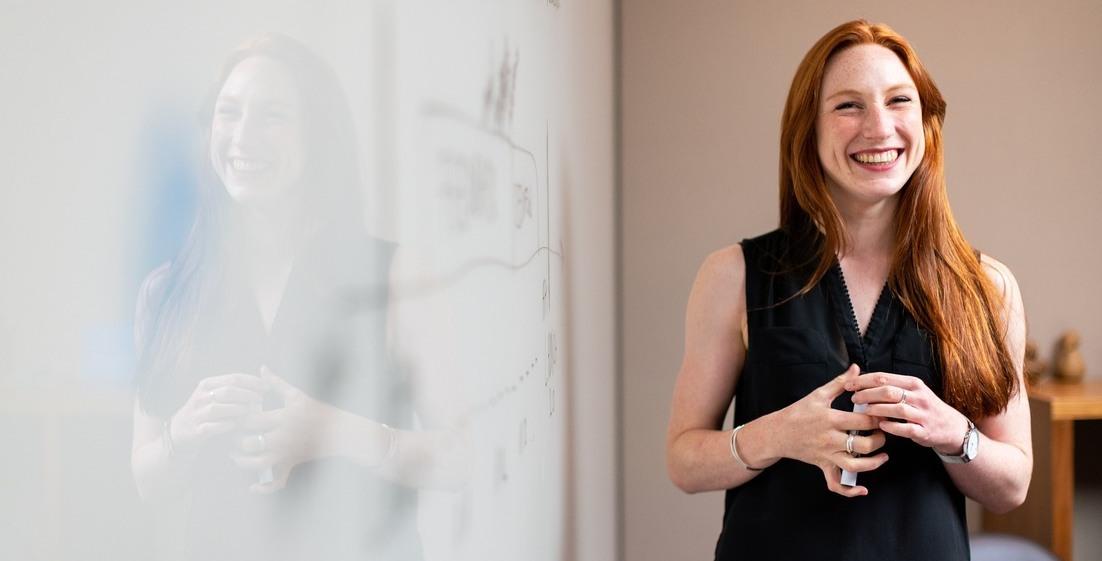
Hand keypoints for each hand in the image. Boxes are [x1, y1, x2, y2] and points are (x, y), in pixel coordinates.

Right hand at [169, 373, 266, 456]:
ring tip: (250, 412)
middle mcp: (200, 397)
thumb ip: (233, 387)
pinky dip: (225, 425)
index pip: (233, 378)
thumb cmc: (205, 412)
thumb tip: (263, 378)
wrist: (179, 432)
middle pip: (228, 391)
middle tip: (261, 400)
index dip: (252, 381)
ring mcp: (196, 414)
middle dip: (247, 394)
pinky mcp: (196, 431)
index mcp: (207, 385)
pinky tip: (236, 425)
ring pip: (218, 408)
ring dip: (237, 409)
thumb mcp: (214, 395)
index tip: (267, 387)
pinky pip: (212, 427)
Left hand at [233, 365, 340, 493]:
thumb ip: (276, 383)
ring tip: (236, 456)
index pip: (252, 420)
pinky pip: (277, 481)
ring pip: (258, 464)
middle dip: (237, 442)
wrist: (338, 431)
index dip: (238, 419)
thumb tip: (261, 368)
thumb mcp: (296, 395)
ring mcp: (287, 453)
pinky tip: (252, 487)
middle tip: (230, 437)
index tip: (232, 416)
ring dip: (243, 462)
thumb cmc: (316, 410)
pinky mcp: (291, 464)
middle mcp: (283, 437)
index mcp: (283, 418)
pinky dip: (264, 488)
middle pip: (251, 443)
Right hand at [776, 364, 888, 496]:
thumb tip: (856, 368)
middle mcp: (830, 439)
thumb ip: (840, 382)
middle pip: (864, 445)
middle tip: (883, 432)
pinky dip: (850, 491)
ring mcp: (827, 455)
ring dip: (874, 463)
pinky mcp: (823, 466)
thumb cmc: (798, 412)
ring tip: (883, 455)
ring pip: (855, 466)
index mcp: (831, 419)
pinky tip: (863, 489)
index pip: (863, 421)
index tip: (885, 414)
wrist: (777, 433)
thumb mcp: (818, 394)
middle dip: (880, 439)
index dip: (879, 418)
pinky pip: (836, 484)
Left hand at [847, 372, 968, 454]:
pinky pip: (906, 428)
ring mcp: (922, 414)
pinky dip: (892, 426)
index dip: (863, 380)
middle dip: (867, 394)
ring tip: (864, 411)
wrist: (951, 427)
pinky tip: (880, 425)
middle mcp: (919, 396)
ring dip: (877, 409)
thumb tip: (862, 382)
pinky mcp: (924, 431)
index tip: (849, 384)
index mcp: (913, 384)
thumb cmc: (924, 407)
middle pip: (888, 391)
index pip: (884, 378)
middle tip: (854, 398)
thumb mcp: (913, 391)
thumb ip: (891, 386)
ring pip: (897, 408)